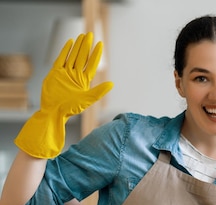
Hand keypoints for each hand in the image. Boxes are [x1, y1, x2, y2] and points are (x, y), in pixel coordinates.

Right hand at [14, 32, 113, 158]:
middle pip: (82, 57)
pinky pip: (61, 59)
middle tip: (90, 34)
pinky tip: (70, 42)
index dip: (96, 54)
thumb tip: (112, 84)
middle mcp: (75, 75)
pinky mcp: (55, 72)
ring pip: (73, 56)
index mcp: (84, 80)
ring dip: (77, 46)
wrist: (54, 111)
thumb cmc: (71, 108)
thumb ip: (99, 91)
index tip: (100, 44)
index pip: (92, 64)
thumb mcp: (87, 99)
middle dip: (86, 46)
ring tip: (82, 36)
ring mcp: (65, 73)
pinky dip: (65, 51)